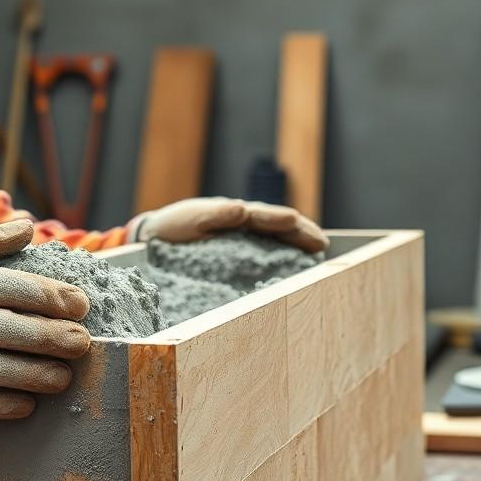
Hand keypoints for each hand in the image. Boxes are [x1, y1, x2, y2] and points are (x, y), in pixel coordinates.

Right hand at [0, 220, 92, 418]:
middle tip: (84, 344)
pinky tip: (27, 404)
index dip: (56, 298)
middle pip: (17, 331)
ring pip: (2, 370)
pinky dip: (5, 405)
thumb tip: (29, 225)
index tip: (81, 306)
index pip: (19, 288)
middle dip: (58, 340)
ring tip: (64, 378)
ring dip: (39, 376)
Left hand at [133, 197, 327, 251]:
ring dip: (298, 246)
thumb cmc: (175, 225)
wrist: (157, 240)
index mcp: (236, 214)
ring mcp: (245, 243)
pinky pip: (265, 259)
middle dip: (302, 232)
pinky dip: (284, 261)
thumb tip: (243, 209)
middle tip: (323, 243)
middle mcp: (246, 226)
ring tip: (319, 254)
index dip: (284, 221)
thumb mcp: (191, 218)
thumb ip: (216, 214)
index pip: (266, 216)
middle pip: (280, 227)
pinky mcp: (238, 261)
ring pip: (278, 242)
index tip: (301, 225)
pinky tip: (296, 272)